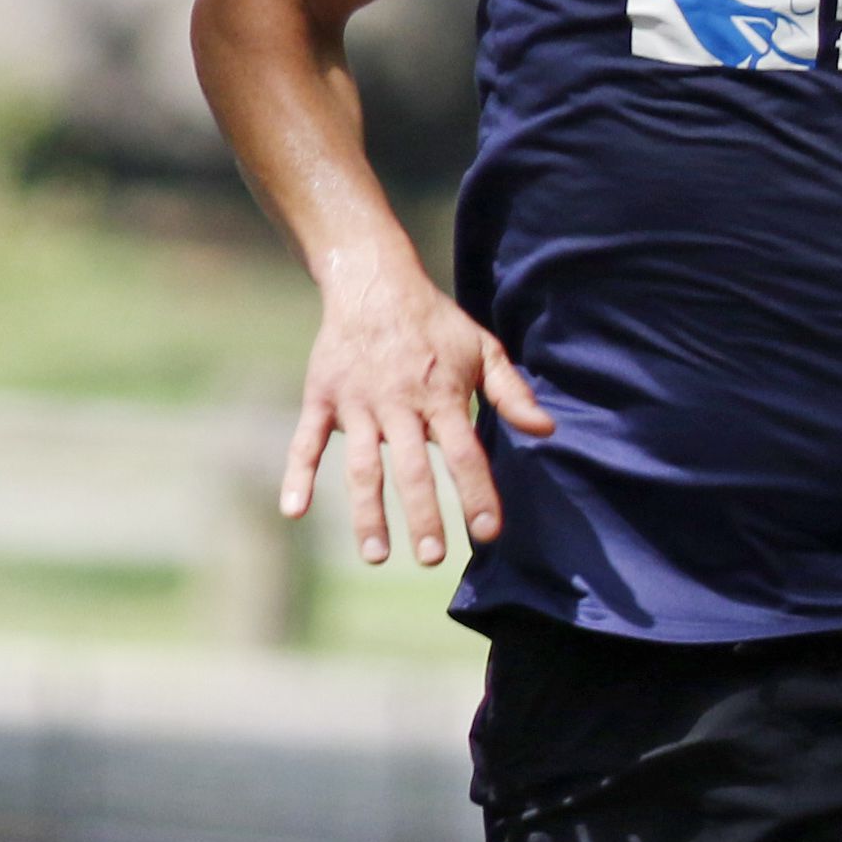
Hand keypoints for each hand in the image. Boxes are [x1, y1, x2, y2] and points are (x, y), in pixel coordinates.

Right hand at [284, 256, 553, 568]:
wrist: (373, 284)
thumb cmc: (436, 324)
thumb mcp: (483, 350)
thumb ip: (511, 393)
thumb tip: (547, 430)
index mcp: (440, 397)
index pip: (464, 455)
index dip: (477, 494)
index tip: (488, 534)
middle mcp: (398, 405)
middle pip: (412, 470)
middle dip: (423, 516)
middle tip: (433, 557)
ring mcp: (356, 404)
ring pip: (361, 467)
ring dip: (368, 513)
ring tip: (377, 556)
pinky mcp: (321, 398)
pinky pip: (304, 441)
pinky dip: (296, 475)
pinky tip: (294, 510)